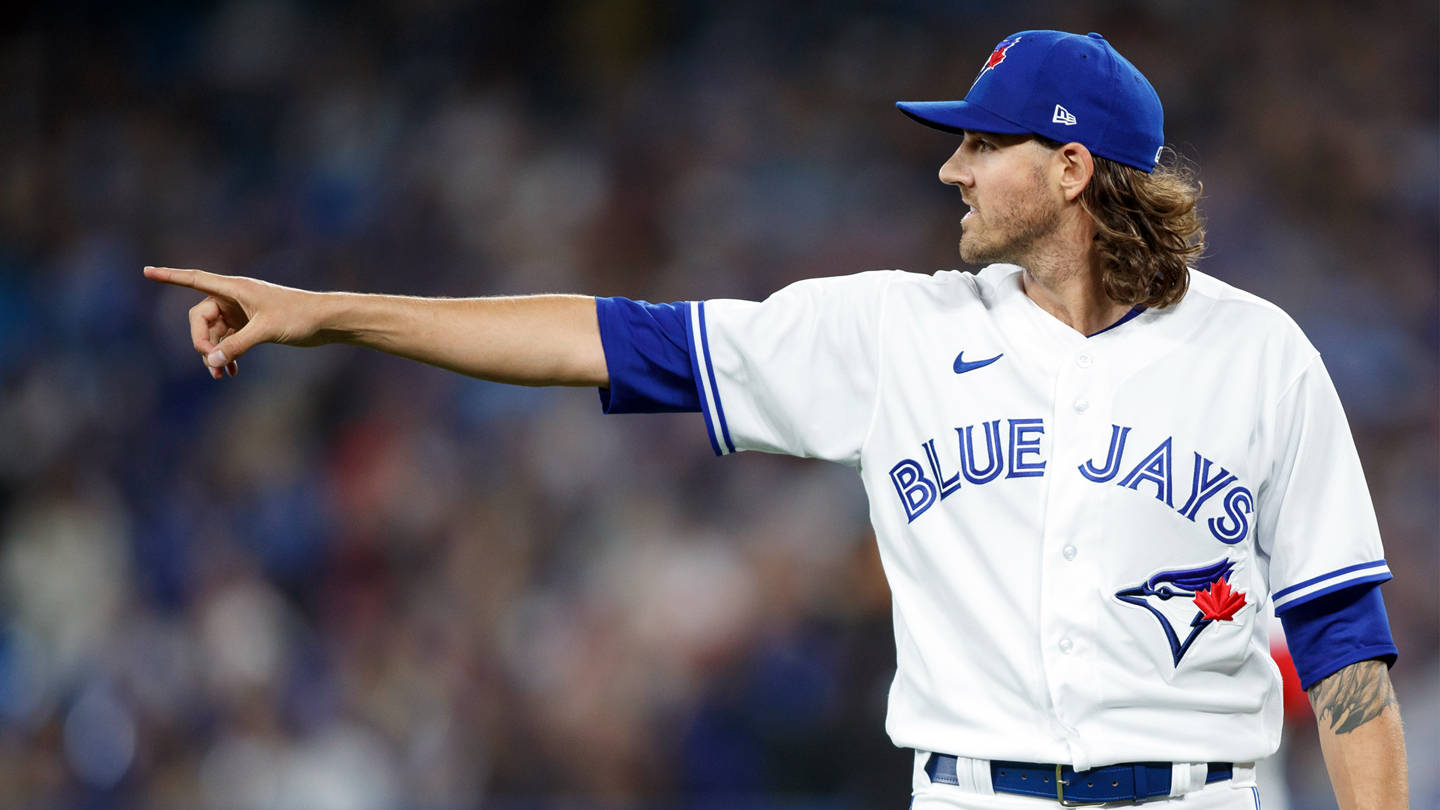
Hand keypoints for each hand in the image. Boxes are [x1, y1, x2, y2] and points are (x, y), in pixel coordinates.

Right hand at [143, 266, 326, 379]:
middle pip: (200, 318)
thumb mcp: (265, 331)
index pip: (195, 279)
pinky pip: (228, 340)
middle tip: (210, 362)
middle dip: (201, 341)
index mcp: (235, 288)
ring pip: (214, 332)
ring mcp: (242, 312)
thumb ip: (235, 346)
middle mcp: (235, 297)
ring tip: (220, 375)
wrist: (326, 322)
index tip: (146, 271)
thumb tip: (210, 362)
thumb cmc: (299, 317)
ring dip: (214, 353)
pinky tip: (229, 372)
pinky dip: (226, 354)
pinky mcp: (251, 325)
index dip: (170, 276)